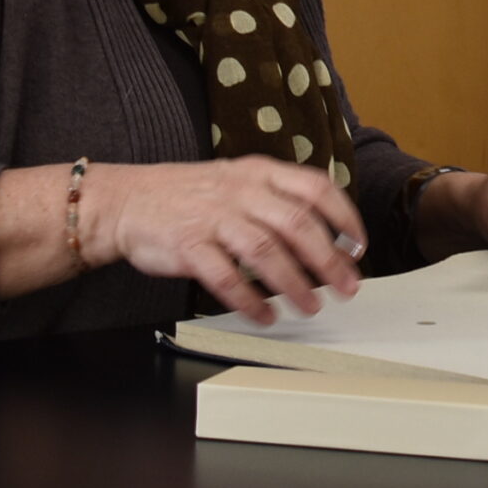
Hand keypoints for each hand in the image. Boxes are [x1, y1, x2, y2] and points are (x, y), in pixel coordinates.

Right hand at [86, 157, 368, 324]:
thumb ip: (280, 201)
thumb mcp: (240, 180)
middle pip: (298, 224)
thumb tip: (329, 237)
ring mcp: (214, 217)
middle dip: (329, 260)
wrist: (127, 200)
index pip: (317, 188)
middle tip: (347, 287)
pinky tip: (264, 316)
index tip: (360, 246)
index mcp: (260, 172)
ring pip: (265, 251)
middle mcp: (241, 191)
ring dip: (294, 284)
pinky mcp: (188, 245)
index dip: (344, 218)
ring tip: (311, 307)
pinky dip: (248, 300)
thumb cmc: (192, 195)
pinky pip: (225, 277)